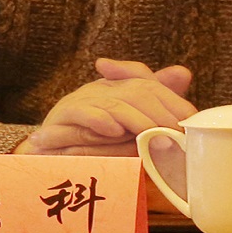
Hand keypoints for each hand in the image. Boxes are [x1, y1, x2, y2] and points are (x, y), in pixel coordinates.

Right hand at [15, 58, 194, 155]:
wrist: (44, 159)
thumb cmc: (89, 147)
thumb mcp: (126, 132)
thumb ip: (152, 107)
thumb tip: (183, 73)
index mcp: (115, 90)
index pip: (147, 83)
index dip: (170, 98)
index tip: (187, 119)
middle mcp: (98, 91)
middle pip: (135, 91)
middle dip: (158, 112)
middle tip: (175, 132)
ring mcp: (79, 102)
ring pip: (114, 103)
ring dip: (136, 120)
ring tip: (153, 134)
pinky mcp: (60, 118)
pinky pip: (81, 113)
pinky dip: (99, 120)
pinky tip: (114, 131)